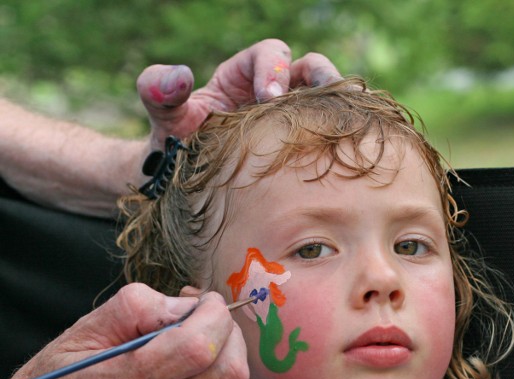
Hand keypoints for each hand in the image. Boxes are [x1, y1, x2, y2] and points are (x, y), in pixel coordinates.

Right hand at [0, 283, 312, 378]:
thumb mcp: (75, 338)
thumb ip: (135, 309)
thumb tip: (189, 303)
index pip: (196, 345)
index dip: (214, 315)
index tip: (207, 304)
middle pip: (226, 374)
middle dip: (232, 336)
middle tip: (215, 327)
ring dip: (238, 372)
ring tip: (216, 359)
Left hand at [136, 38, 340, 149]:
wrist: (184, 180)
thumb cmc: (175, 143)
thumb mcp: (164, 116)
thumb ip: (159, 91)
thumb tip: (179, 75)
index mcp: (243, 74)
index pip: (269, 54)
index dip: (274, 68)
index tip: (269, 97)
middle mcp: (273, 90)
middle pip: (310, 69)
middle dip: (322, 78)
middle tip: (327, 96)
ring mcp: (290, 119)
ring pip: (325, 102)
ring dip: (337, 109)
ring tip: (346, 126)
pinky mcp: (301, 146)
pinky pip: (325, 135)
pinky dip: (336, 138)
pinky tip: (342, 154)